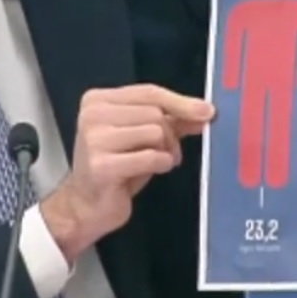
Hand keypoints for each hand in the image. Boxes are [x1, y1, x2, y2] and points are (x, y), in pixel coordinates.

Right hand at [42, 84, 213, 260]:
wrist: (88, 205)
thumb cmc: (116, 168)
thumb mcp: (142, 137)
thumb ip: (170, 120)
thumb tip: (204, 112)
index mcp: (98, 100)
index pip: (149, 92)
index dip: (180, 102)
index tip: (207, 111)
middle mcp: (92, 114)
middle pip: (154, 112)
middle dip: (170, 135)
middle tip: (167, 153)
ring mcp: (94, 139)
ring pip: (155, 132)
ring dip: (166, 151)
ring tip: (157, 163)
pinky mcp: (102, 165)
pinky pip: (150, 156)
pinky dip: (160, 164)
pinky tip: (153, 170)